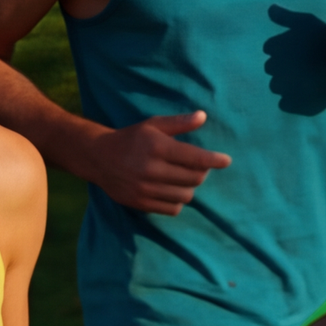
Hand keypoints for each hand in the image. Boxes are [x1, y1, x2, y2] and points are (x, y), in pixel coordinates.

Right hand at [90, 110, 229, 216]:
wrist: (98, 158)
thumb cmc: (131, 138)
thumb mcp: (153, 125)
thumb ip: (179, 123)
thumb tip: (203, 116)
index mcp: (157, 147)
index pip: (195, 157)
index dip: (214, 160)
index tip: (226, 161)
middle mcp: (151, 169)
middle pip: (194, 179)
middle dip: (201, 172)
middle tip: (197, 166)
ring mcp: (145, 189)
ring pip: (186, 195)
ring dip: (190, 187)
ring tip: (182, 177)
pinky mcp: (140, 203)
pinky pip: (173, 209)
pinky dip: (178, 201)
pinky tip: (172, 189)